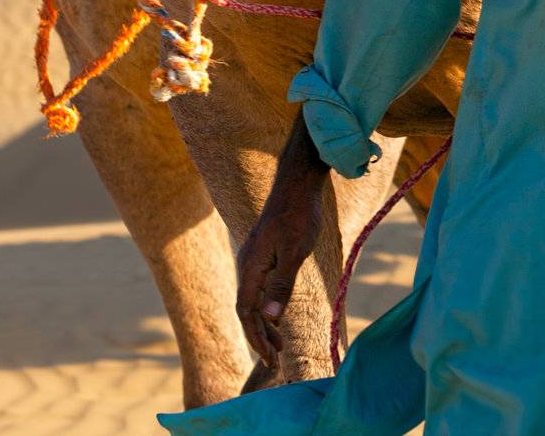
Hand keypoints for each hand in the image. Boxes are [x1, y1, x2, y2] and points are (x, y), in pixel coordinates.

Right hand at [236, 112, 330, 367]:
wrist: (298, 183)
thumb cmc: (299, 215)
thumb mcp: (295, 252)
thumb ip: (281, 285)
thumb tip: (269, 319)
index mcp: (251, 267)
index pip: (246, 312)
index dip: (256, 337)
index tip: (270, 360)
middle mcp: (247, 264)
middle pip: (246, 309)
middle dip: (258, 336)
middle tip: (275, 361)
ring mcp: (254, 257)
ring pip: (252, 299)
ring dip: (263, 324)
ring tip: (279, 346)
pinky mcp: (263, 252)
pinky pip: (259, 287)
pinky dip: (267, 306)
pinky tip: (278, 314)